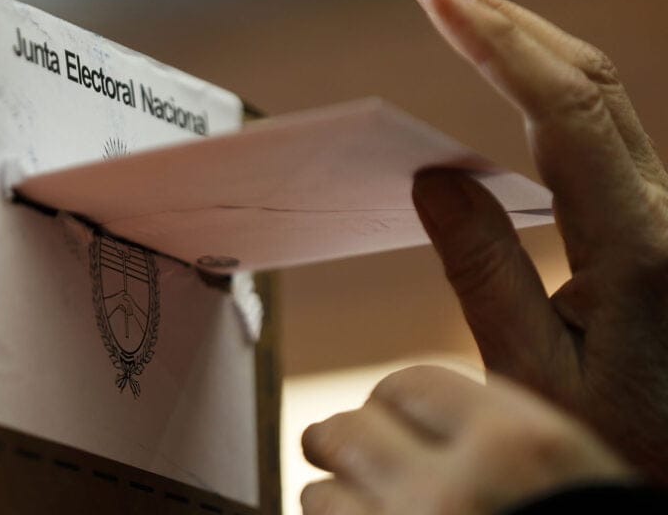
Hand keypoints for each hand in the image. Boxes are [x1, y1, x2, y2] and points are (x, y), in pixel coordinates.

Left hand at [301, 366, 632, 514]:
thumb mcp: (568, 477)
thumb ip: (491, 436)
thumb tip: (401, 408)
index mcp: (516, 447)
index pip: (409, 385)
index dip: (389, 400)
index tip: (384, 413)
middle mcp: (451, 490)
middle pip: (350, 430)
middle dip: (341, 438)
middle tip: (335, 446)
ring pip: (320, 494)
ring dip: (331, 496)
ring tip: (348, 502)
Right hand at [408, 0, 667, 480]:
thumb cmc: (621, 436)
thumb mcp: (533, 375)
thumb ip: (484, 276)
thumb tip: (435, 177)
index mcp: (640, 247)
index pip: (565, 112)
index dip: (495, 42)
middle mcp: (667, 211)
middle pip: (587, 79)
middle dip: (503, 16)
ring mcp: (667, 207)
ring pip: (598, 93)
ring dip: (522, 39)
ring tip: (454, 2)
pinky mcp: (656, 214)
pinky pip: (599, 126)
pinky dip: (540, 82)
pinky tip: (502, 67)